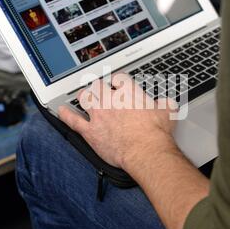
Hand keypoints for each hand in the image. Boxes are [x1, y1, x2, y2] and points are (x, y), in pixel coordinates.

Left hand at [58, 73, 178, 169]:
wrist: (145, 150)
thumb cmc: (156, 133)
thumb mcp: (167, 113)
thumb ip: (165, 104)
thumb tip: (168, 103)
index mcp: (128, 91)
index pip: (119, 78)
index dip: (118, 81)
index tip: (119, 85)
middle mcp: (110, 99)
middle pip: (98, 85)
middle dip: (100, 87)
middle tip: (103, 92)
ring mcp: (98, 114)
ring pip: (84, 98)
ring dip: (85, 97)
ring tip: (86, 98)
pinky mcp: (90, 131)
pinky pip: (73, 120)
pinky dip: (66, 115)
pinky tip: (61, 112)